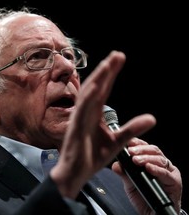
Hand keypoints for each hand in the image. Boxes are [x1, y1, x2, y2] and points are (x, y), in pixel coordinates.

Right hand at [50, 51, 155, 197]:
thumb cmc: (91, 157)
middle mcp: (86, 112)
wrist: (75, 172)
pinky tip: (96, 87)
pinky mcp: (76, 128)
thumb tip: (151, 118)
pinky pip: (81, 110)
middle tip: (117, 55)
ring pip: (88, 94)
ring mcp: (80, 119)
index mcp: (94, 114)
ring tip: (108, 65)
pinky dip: (88, 98)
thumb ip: (132, 129)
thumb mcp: (118, 142)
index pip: (104, 90)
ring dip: (98, 79)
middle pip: (96, 87)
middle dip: (106, 71)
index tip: (119, 59)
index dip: (111, 74)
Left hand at [112, 138, 181, 213]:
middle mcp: (162, 165)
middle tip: (130, 151)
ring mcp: (170, 172)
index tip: (128, 142)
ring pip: (160, 159)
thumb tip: (115, 164)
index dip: (138, 143)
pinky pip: (167, 174)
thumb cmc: (143, 197)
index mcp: (151, 161)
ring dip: (147, 158)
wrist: (152, 214)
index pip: (145, 147)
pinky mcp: (175, 183)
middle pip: (154, 150)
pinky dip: (157, 169)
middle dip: (141, 149)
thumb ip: (124, 173)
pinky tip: (148, 168)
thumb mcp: (129, 184)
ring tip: (136, 160)